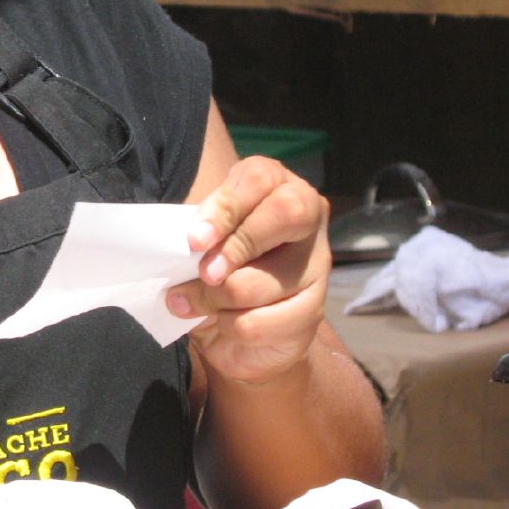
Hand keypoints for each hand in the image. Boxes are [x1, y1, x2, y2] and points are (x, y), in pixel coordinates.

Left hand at [168, 155, 328, 384]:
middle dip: (236, 246)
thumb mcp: (205, 240)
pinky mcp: (311, 313)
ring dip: (213, 298)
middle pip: (287, 212)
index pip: (260, 178)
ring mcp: (316, 267)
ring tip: (191, 302)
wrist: (239, 329)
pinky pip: (260, 323)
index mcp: (277, 186)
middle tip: (205, 273)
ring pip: (261, 281)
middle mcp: (308, 220)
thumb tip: (191, 242)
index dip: (224, 209)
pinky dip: (229, 327)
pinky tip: (221, 322)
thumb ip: (202, 233)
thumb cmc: (216, 266)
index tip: (194, 240)